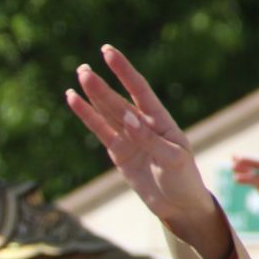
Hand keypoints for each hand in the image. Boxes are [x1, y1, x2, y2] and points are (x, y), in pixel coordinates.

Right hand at [65, 45, 229, 258]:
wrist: (179, 205)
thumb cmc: (184, 180)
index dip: (124, 71)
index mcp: (162, 120)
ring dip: (93, 95)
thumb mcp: (173, 160)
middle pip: (118, 100)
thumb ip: (150, 139)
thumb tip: (127, 119)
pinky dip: (87, 116)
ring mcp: (129, 137)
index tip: (108, 53)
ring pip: (107, 112)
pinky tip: (74, 101)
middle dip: (101, 85)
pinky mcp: (118, 152)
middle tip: (83, 69)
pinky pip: (100, 131)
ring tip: (78, 77)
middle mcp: (144, 124)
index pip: (140, 89)